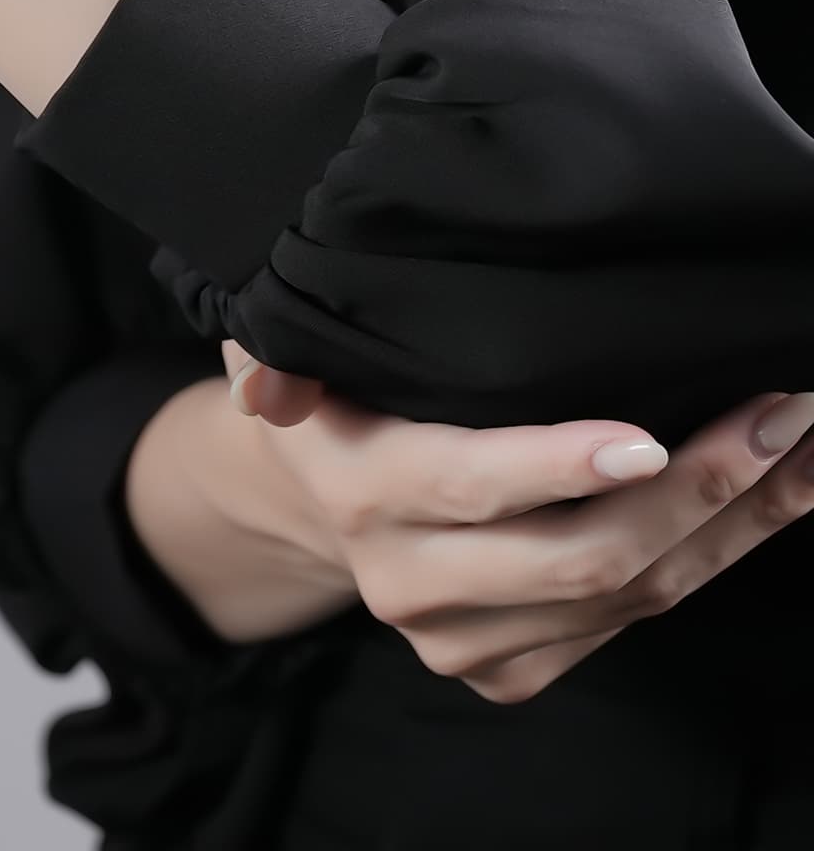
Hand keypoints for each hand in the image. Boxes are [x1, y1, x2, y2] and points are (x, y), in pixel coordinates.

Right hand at [215, 341, 813, 702]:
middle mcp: (408, 583)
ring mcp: (461, 640)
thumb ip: (277, 351)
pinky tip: (775, 499)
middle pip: (577, 558)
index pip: (467, 484)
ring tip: (801, 445)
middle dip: (693, 491)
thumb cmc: (328, 396)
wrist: (311, 500)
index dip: (556, 466)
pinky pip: (634, 626)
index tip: (646, 437)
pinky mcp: (506, 673)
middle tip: (775, 414)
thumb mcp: (281, 352)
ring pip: (627, 599)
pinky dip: (717, 561)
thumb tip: (264, 378)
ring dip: (733, 526)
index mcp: (360, 493)